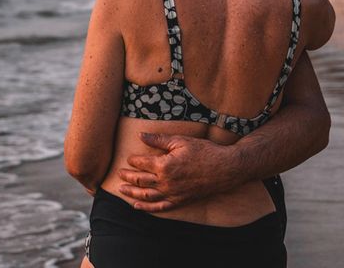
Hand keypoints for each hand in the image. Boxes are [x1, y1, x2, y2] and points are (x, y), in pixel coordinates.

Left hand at [116, 132, 241, 211]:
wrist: (225, 168)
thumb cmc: (204, 151)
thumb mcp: (181, 141)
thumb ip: (158, 139)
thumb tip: (140, 135)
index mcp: (164, 165)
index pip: (141, 164)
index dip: (132, 161)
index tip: (128, 158)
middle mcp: (166, 182)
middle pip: (140, 180)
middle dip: (127, 176)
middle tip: (118, 173)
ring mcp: (173, 194)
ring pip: (146, 196)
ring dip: (132, 193)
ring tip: (121, 189)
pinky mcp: (180, 201)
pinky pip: (160, 207)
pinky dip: (147, 208)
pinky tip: (137, 206)